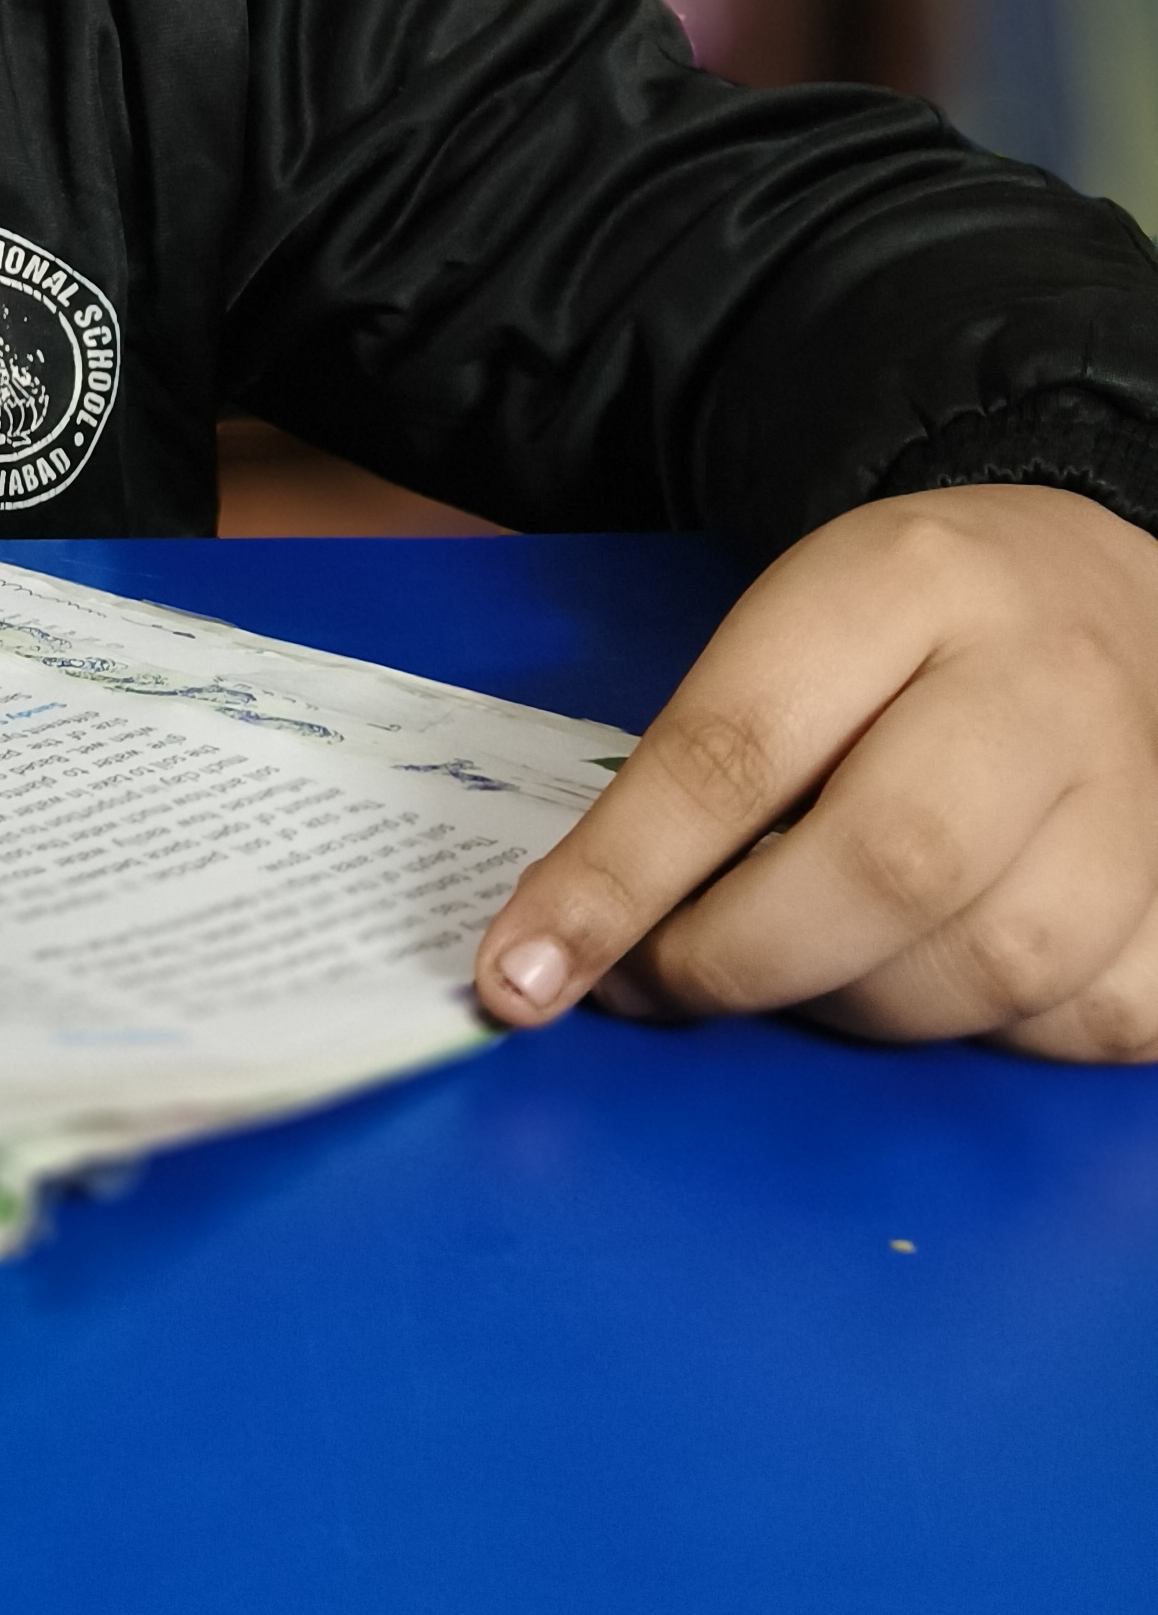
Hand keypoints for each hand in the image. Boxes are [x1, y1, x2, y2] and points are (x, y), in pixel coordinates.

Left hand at [477, 486, 1157, 1062]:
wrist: (1091, 586)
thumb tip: (567, 943)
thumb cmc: (906, 628)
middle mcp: (1044, 684)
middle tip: (660, 980)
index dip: (620, 879)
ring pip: (986, 965)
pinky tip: (944, 969)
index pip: (737, 748)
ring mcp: (1143, 794)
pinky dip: (994, 1028)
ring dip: (857, 1003)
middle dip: (738, 959)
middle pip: (885, 866)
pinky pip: (1087, 1019)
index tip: (520, 974)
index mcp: (905, 585)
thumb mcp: (783, 636)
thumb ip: (690, 771)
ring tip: (805, 958)